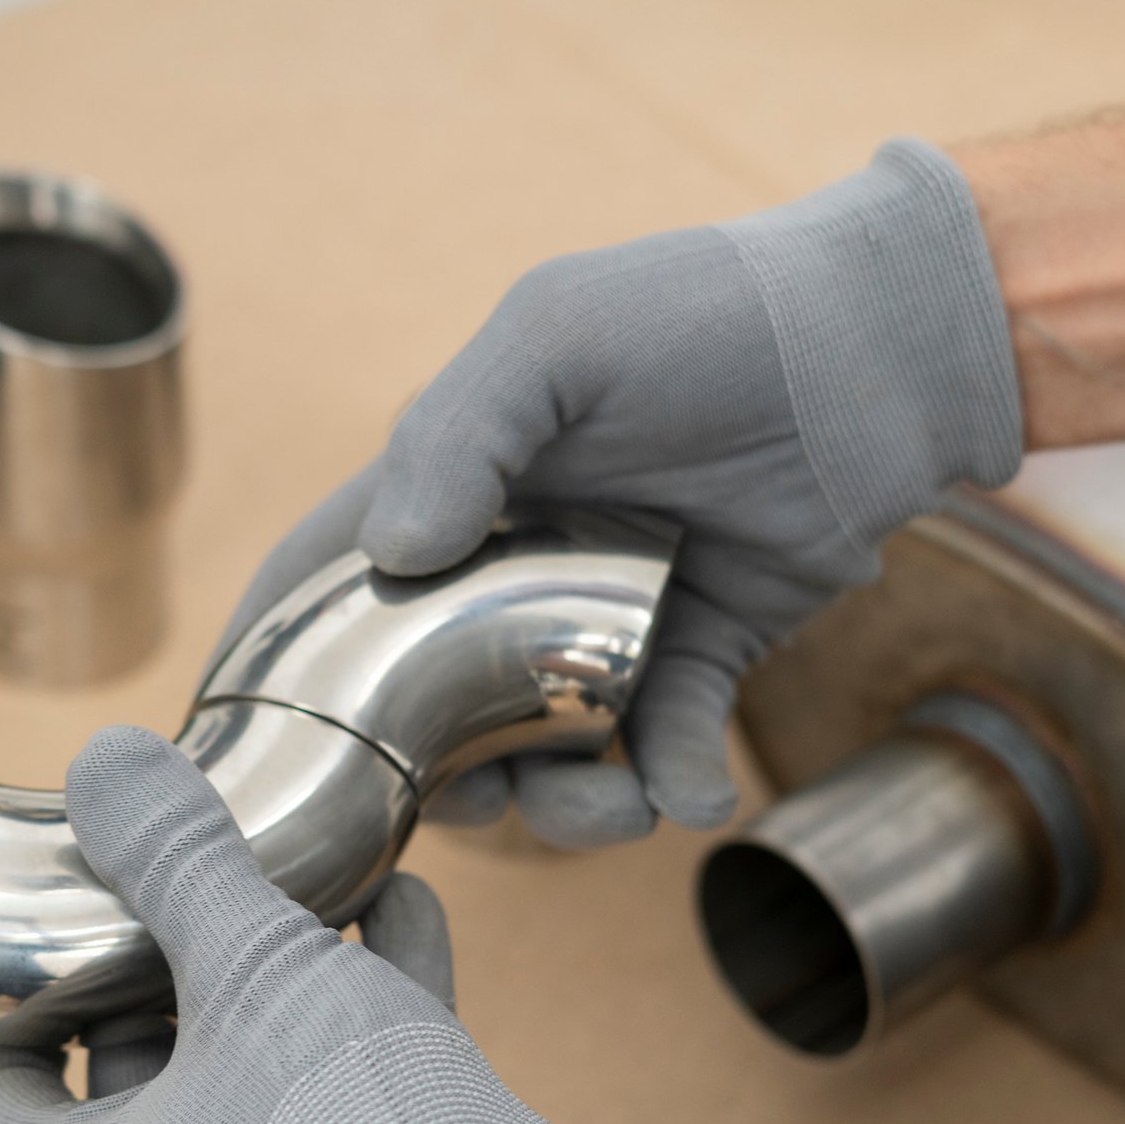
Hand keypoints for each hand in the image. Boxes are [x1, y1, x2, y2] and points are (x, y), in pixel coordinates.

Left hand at [0, 726, 743, 1123]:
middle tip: (174, 880)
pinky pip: (347, 1102)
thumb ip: (178, 862)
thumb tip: (104, 759)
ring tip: (296, 878)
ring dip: (270, 978)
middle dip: (156, 968)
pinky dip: (365, 1006)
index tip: (38, 930)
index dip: (3, 1005)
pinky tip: (405, 909)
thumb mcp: (249, 965)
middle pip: (129, 1078)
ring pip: (249, 1083)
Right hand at [210, 139, 1021, 846]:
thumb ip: (458, 434)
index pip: (330, 579)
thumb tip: (388, 559)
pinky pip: (666, 750)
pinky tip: (695, 792)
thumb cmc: (705, 314)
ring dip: (565, 808)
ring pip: (545, 752)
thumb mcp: (557, 338)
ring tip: (613, 809)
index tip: (243, 743)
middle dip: (438, 776)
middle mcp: (514, 568)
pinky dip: (674, 786)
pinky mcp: (701, 656)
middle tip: (471, 800)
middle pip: (429, 705)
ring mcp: (606, 622)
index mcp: (452, 490)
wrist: (881, 346)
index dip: (276, 659)